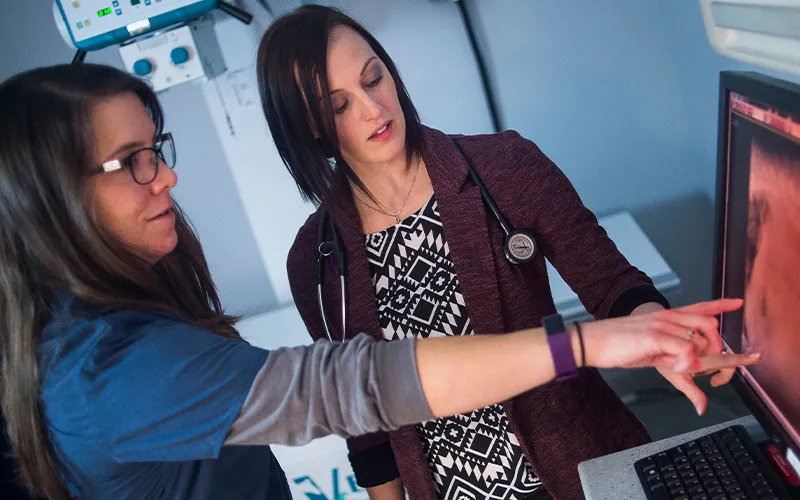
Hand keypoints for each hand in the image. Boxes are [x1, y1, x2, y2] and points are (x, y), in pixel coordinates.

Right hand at [581, 299, 758, 374]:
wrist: (592, 341)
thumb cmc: (618, 345)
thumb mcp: (651, 354)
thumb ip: (675, 362)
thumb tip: (691, 377)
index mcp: (666, 317)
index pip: (700, 307)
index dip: (721, 304)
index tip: (737, 302)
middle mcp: (667, 317)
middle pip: (709, 325)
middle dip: (714, 348)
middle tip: (701, 367)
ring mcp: (661, 324)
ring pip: (699, 339)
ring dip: (696, 358)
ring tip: (676, 366)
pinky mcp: (654, 336)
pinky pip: (684, 349)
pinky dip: (686, 361)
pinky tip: (676, 367)